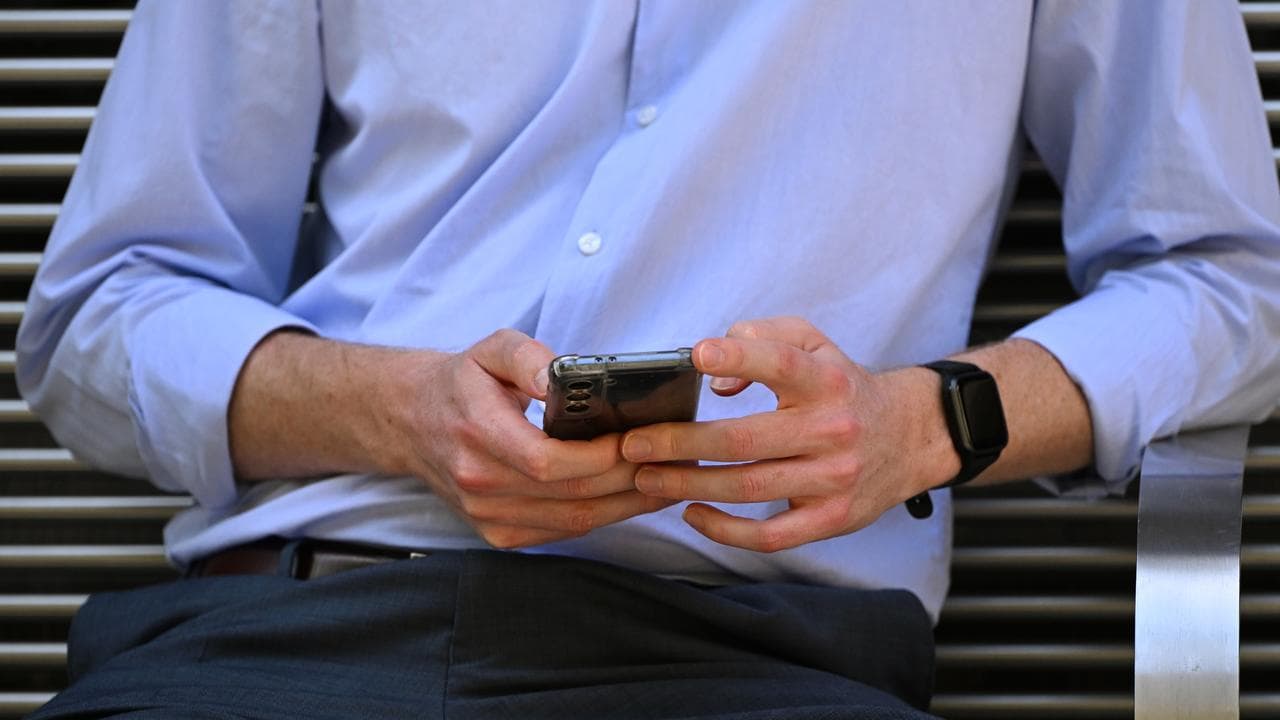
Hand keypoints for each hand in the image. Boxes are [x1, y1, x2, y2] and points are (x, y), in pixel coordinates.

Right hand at [374, 329, 673, 548]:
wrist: (412, 421)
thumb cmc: (463, 381)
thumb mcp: (491, 349)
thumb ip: (526, 356)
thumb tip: (559, 375)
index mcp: (477, 434)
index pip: (548, 461)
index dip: (601, 456)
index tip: (640, 438)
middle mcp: (479, 484)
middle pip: (573, 494)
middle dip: (631, 478)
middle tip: (675, 457)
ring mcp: (487, 516)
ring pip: (576, 521)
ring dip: (630, 504)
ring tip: (670, 478)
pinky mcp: (498, 534)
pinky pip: (564, 533)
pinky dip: (606, 516)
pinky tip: (634, 496)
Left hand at [619, 317, 956, 552]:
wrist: (908, 437)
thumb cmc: (842, 386)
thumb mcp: (814, 343)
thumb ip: (763, 338)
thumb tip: (716, 376)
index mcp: (826, 381)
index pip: (781, 363)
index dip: (739, 356)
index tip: (696, 355)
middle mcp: (834, 430)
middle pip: (744, 440)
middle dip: (680, 442)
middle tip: (633, 442)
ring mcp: (834, 480)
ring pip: (748, 488)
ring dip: (688, 484)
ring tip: (645, 475)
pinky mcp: (831, 519)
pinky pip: (770, 535)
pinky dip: (725, 530)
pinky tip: (691, 512)